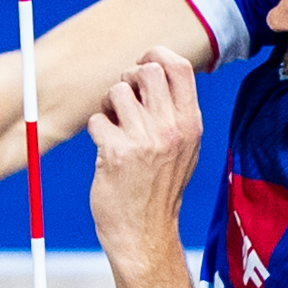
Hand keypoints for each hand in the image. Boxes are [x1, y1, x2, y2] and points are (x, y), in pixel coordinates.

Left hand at [86, 45, 203, 274]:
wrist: (145, 231)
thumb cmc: (159, 186)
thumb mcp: (184, 147)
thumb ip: (176, 111)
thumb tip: (156, 68)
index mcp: (191, 123)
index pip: (179, 66)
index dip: (156, 55)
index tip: (142, 66)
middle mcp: (172, 128)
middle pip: (146, 70)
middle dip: (128, 79)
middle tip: (124, 103)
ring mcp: (145, 140)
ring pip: (116, 91)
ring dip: (107, 105)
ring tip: (114, 127)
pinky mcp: (116, 153)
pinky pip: (96, 119)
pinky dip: (96, 129)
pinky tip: (105, 147)